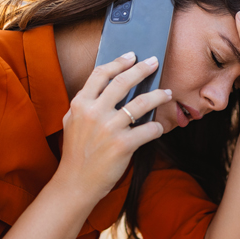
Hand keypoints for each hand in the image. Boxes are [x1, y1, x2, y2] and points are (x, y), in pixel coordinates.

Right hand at [54, 53, 171, 201]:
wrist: (76, 183)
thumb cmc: (77, 153)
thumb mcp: (72, 123)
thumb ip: (86, 104)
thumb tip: (108, 86)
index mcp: (80, 104)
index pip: (101, 74)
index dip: (118, 62)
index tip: (131, 55)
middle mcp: (94, 112)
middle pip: (123, 82)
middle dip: (142, 69)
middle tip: (154, 62)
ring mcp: (109, 128)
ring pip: (141, 103)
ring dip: (158, 95)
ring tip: (167, 93)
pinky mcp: (123, 145)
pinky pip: (148, 129)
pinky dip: (156, 127)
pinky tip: (159, 127)